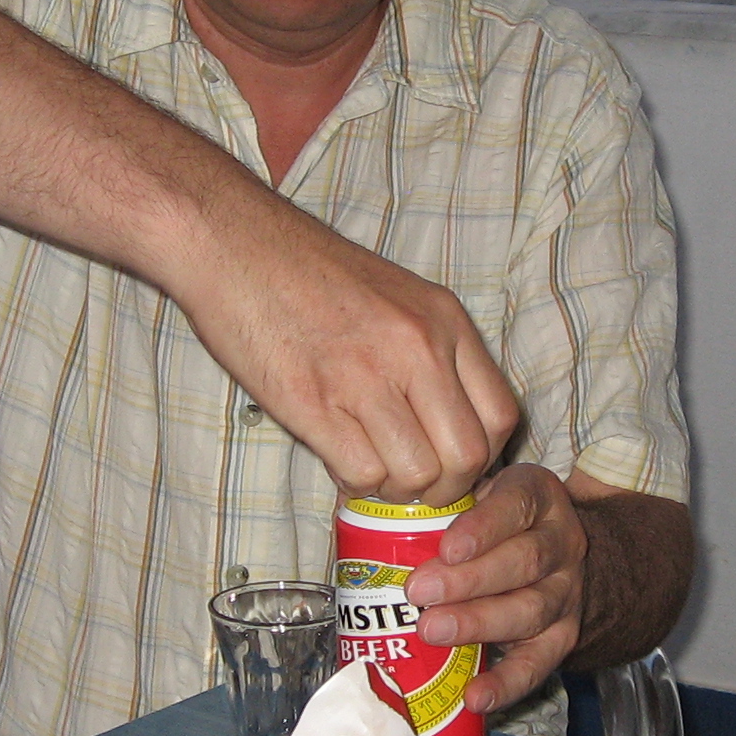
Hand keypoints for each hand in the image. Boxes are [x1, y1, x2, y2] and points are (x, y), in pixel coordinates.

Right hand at [168, 205, 519, 505]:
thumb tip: (450, 431)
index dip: (484, 459)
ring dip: (396, 490)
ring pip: (416, 474)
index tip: (456, 467)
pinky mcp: (313, 402)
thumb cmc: (311, 273)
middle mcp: (416, 348)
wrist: (235, 244)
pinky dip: (354, 482)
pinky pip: (362, 473)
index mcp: (444, 321)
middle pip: (466, 457)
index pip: (500, 416)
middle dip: (445, 489)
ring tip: (373, 469)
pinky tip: (339, 458)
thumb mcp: (399, 297)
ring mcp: (365, 376)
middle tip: (415, 485)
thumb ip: (433, 354)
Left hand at [403, 464, 588, 714]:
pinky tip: (474, 696)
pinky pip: (538, 664)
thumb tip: (371, 520)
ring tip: (431, 631)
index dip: (483, 528)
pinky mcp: (562, 637)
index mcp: (538, 497)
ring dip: (478, 624)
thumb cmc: (492, 519)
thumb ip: (440, 503)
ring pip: (531, 610)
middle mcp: (562, 542)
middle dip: (469, 581)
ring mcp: (566, 593)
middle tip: (418, 593)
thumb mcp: (475, 492)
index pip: (516, 505)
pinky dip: (506, 683)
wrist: (547, 548)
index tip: (447, 548)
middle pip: (524, 561)